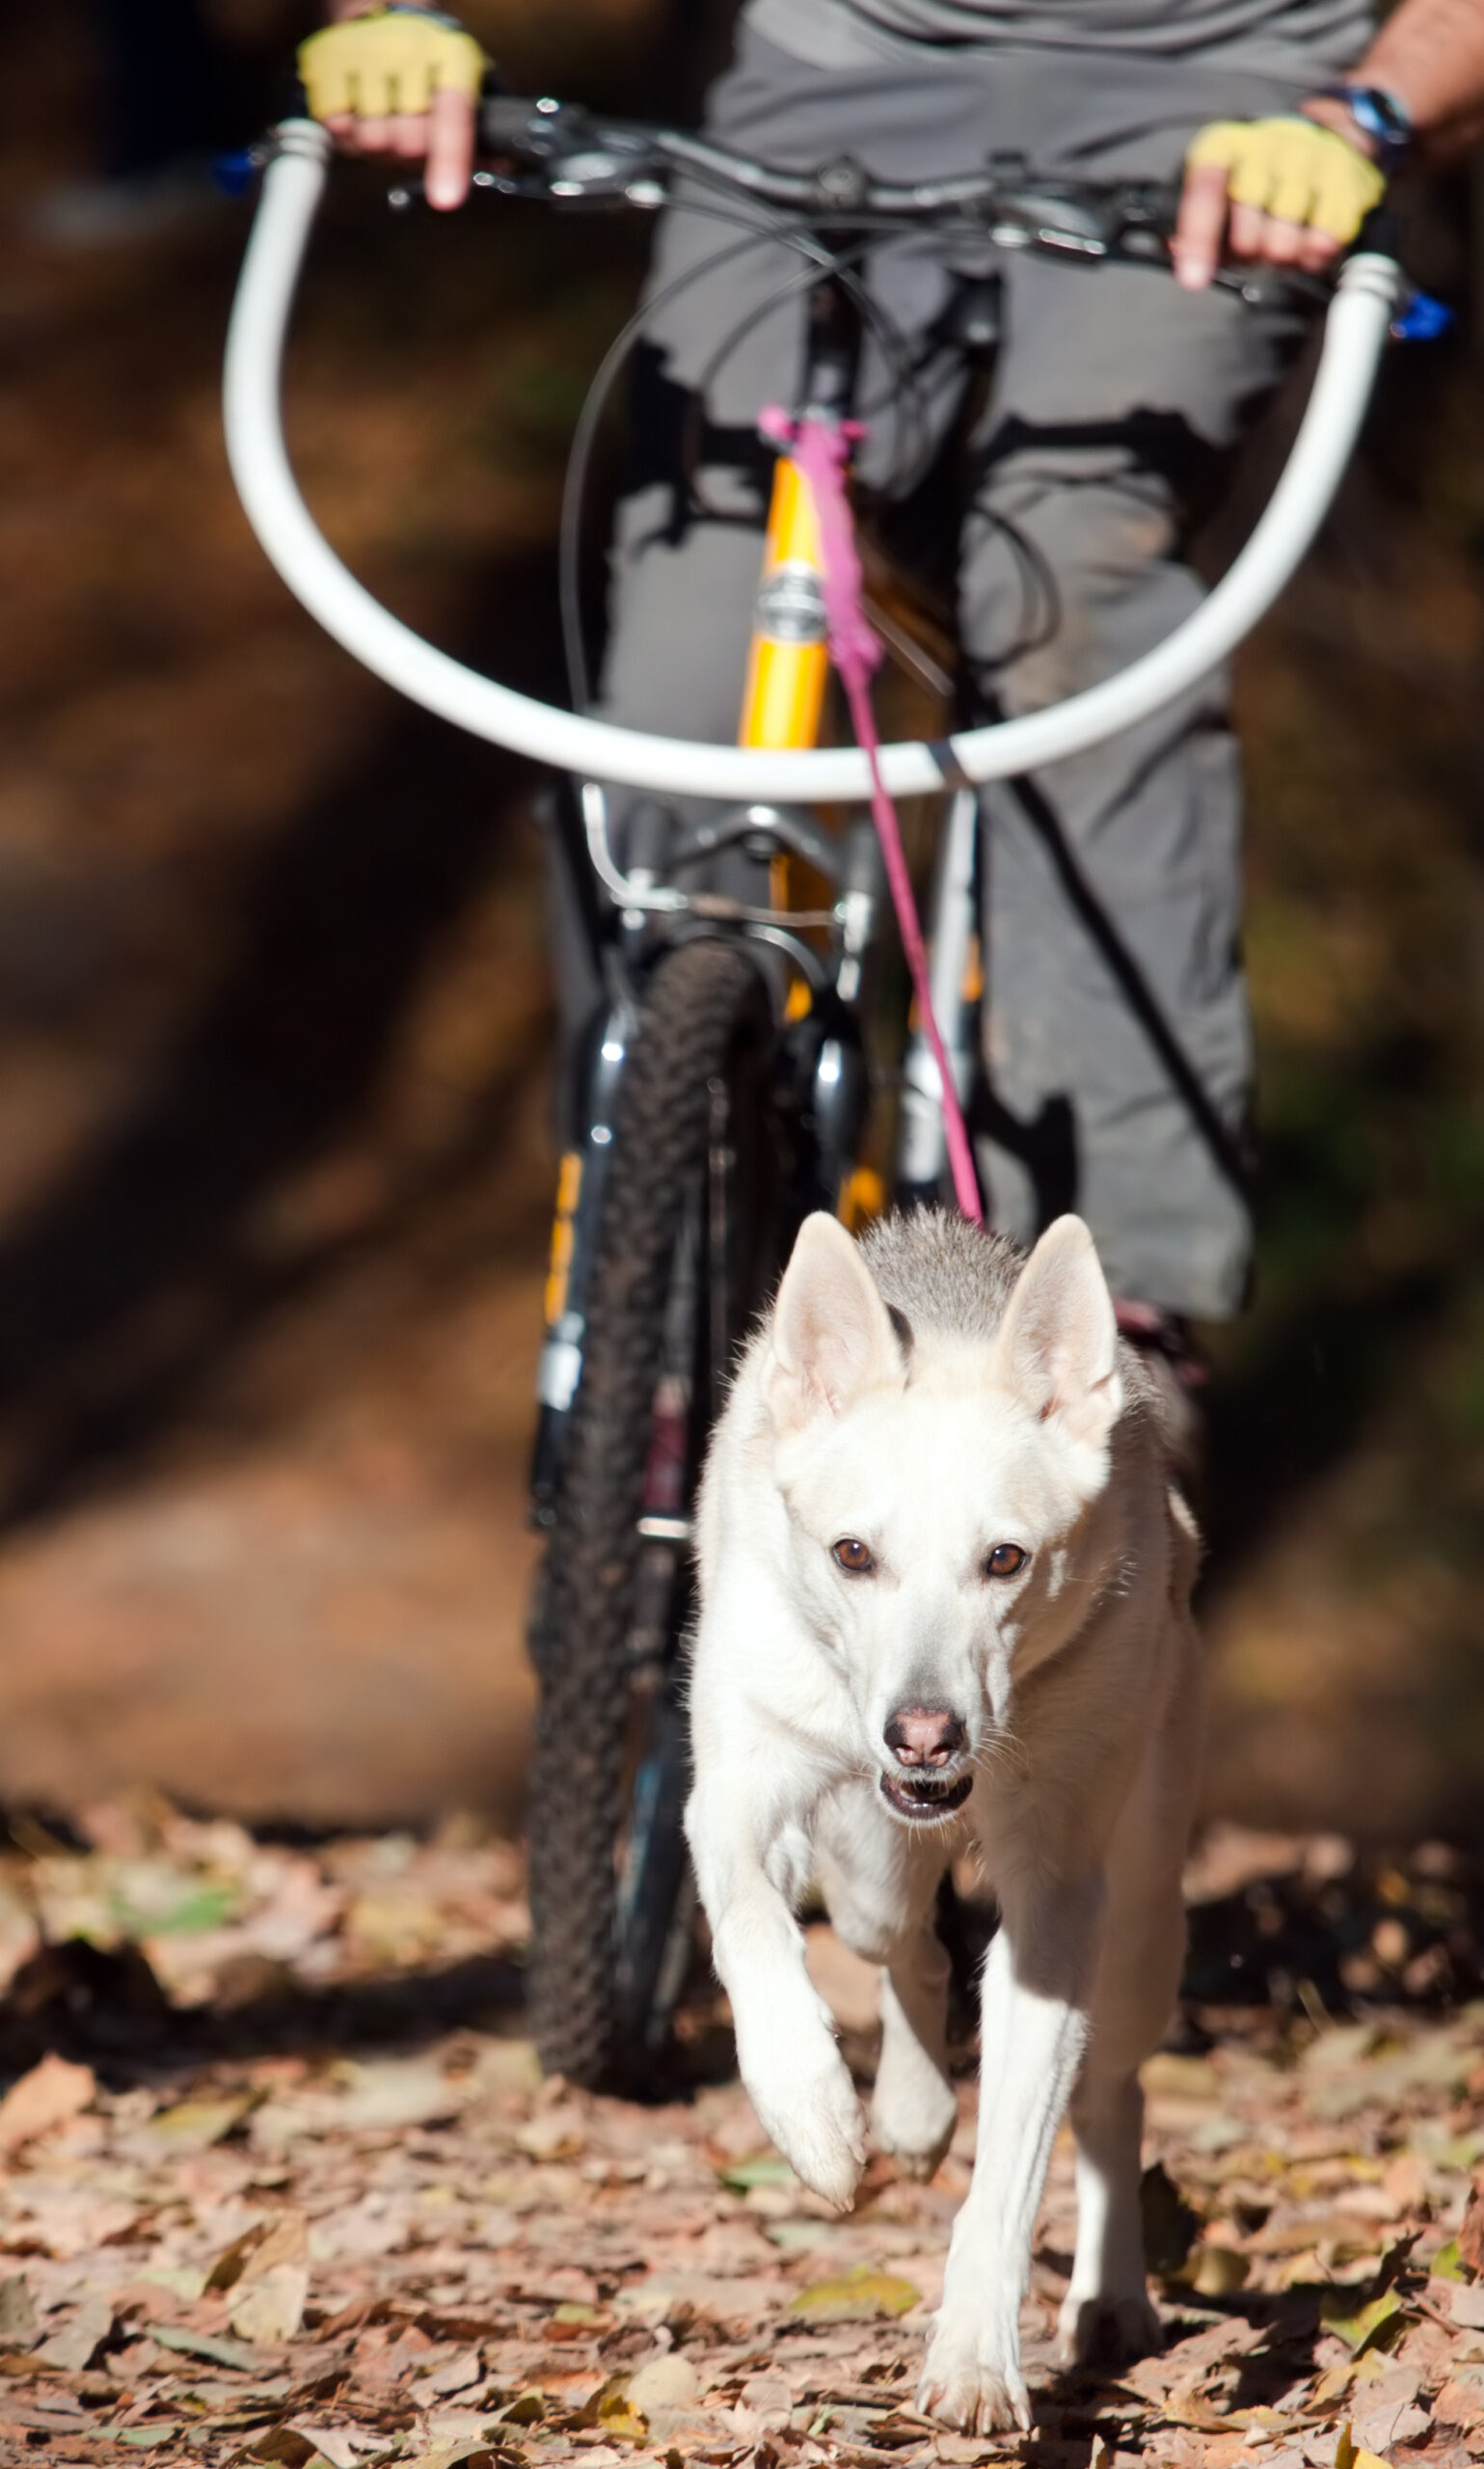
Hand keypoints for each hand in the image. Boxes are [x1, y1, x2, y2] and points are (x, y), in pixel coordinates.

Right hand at [298, 8, 487, 210]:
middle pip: (408, 144)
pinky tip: (358, 111)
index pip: (452, 116)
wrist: (378, 9)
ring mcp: (364, 53)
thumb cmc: (428, 58)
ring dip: (377, 145)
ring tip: (383, 118)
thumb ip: (481, 128)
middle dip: (409, 154)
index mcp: (450, 56)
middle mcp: (407, 49)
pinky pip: (337, 126)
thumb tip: (503, 161)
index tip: (446, 199)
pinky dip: (347, 132)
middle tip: (408, 133)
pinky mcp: (327, 60)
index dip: (449, 160)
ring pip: (372, 141)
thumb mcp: (463, 80)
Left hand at [1173, 113, 1385, 290]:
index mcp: (1226, 146)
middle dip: (1248, 254)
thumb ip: (1194, 224)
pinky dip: (1314, 254)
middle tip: (1254, 245)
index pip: (1206, 191)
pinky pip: (1324, 242)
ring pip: (1285, 245)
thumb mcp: (1219, 184)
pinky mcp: (1344, 178)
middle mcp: (1268, 146)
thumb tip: (1181, 256)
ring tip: (1282, 240)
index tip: (1194, 280)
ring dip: (1282, 257)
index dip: (1198, 239)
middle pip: (1249, 234)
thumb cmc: (1259, 172)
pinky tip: (1309, 239)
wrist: (1328, 132)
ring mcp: (1309, 159)